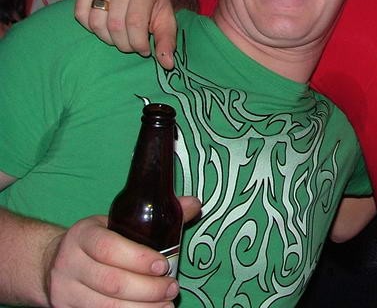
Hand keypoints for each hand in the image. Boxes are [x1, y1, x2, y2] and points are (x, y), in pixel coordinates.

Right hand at [45, 197, 200, 306]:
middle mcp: (69, 263)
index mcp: (83, 234)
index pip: (109, 248)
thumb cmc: (98, 240)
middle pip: (111, 282)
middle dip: (147, 289)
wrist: (54, 262)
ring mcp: (65, 290)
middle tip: (172, 288)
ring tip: (166, 305)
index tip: (164, 265)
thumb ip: (157, 215)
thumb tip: (194, 204)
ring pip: (105, 305)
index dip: (138, 258)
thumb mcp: (118, 222)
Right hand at [75, 0, 178, 68]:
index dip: (138, 43)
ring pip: (96, 23)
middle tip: (132, 44)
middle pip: (115, 26)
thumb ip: (167, 41)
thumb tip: (167, 64)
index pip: (135, 24)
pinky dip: (91, 27)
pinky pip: (81, 14)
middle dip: (124, 44)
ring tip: (121, 36)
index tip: (144, 49)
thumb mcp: (167, 20)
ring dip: (108, 38)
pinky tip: (106, 26)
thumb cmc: (156, 3)